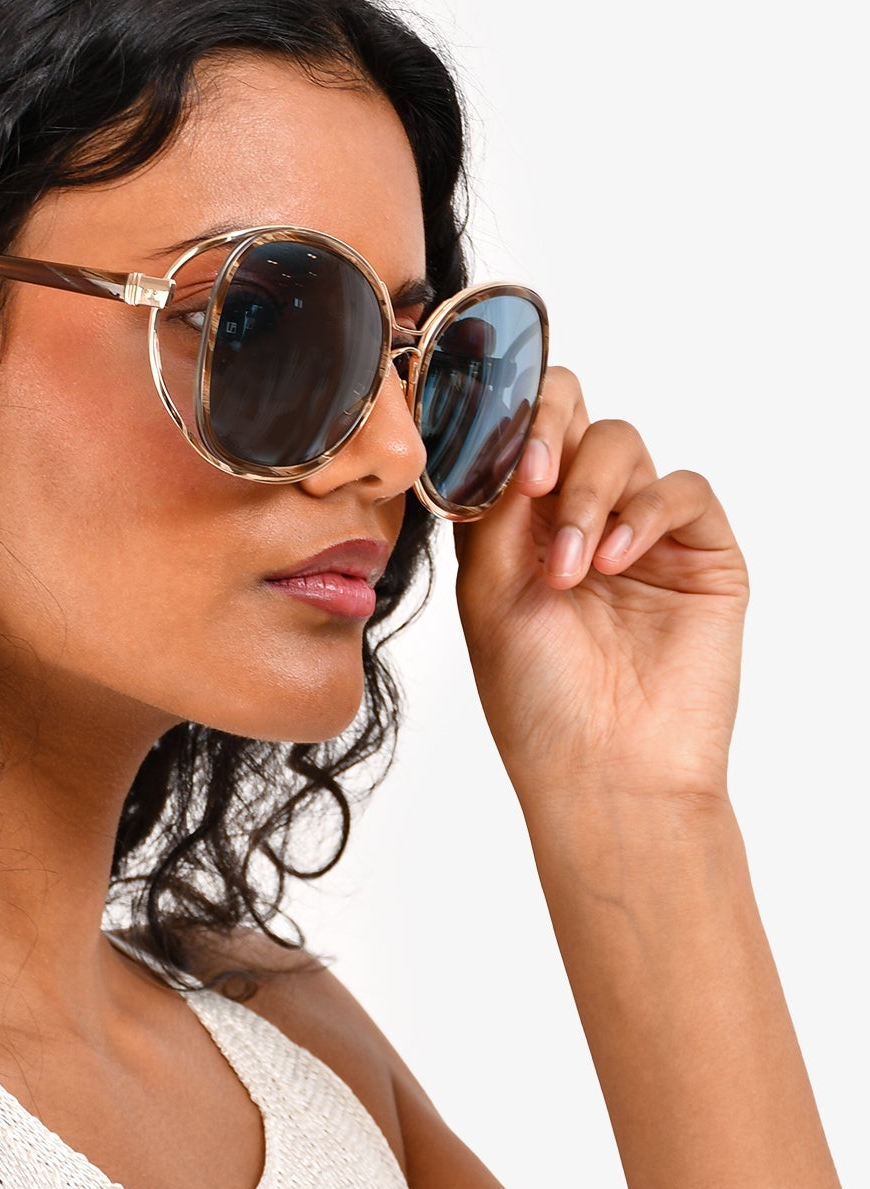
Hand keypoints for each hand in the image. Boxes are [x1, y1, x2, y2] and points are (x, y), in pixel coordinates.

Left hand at [451, 367, 747, 809]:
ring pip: (622, 445)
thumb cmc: (538, 703)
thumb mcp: (488, 595)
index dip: (505, 422)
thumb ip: (492, 509)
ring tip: (572, 570)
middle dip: (549, 427)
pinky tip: (614, 561)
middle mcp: (579, 520)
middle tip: (534, 477)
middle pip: (573, 416)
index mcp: (519, 528)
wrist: (605, 773)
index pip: (516, 435)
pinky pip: (682, 490)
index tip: (494, 453)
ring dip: (588, 494)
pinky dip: (644, 512)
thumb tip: (500, 431)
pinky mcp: (701, 554)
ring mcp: (641, 534)